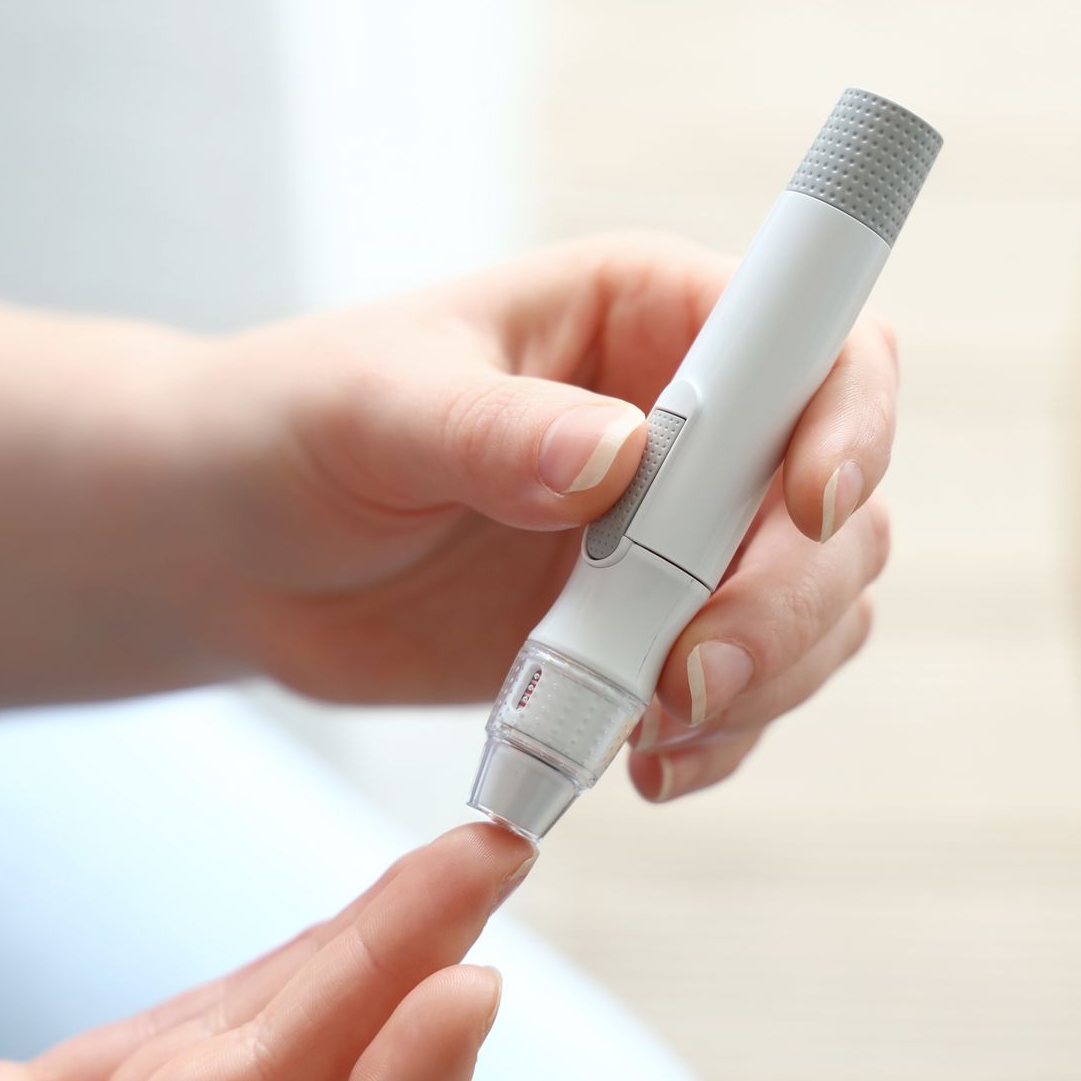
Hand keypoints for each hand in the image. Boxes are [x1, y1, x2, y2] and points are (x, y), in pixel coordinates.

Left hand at [182, 234, 895, 801]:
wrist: (232, 552)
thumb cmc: (291, 427)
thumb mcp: (374, 410)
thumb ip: (493, 430)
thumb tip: (618, 456)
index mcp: (648, 316)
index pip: (817, 346)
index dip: (847, 422)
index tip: (805, 509)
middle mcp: (693, 424)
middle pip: (838, 504)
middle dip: (788, 601)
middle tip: (688, 680)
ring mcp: (680, 537)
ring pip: (815, 607)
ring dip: (764, 681)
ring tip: (651, 733)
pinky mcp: (651, 634)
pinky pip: (746, 691)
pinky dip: (721, 739)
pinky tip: (640, 764)